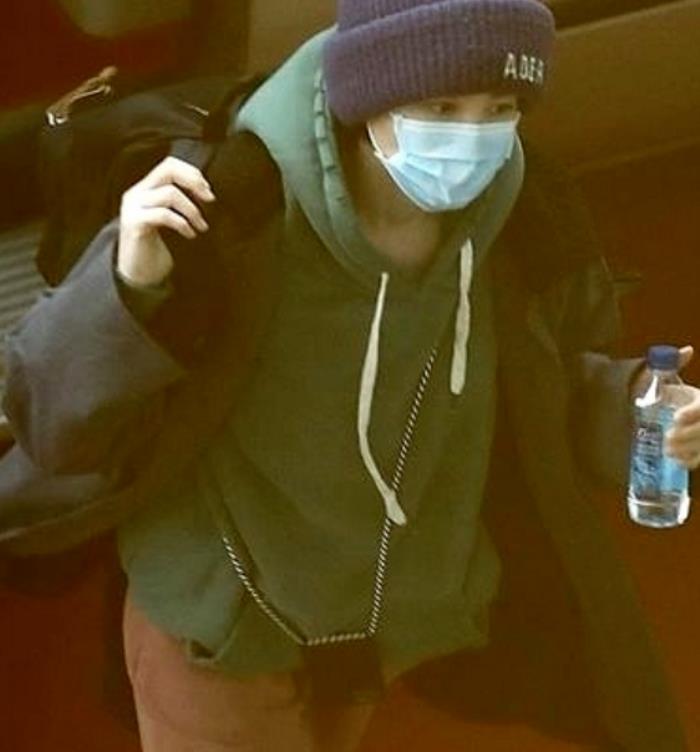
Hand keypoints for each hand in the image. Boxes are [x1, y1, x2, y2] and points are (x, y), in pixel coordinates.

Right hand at [117, 156, 215, 286]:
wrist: (138, 273)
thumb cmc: (158, 247)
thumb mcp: (169, 219)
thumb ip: (179, 203)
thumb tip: (208, 193)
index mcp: (145, 189)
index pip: (169, 164)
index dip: (192, 173)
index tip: (208, 191)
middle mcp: (136, 194)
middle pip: (168, 171)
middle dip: (194, 183)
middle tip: (210, 200)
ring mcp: (133, 208)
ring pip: (170, 194)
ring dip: (193, 210)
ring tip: (201, 226)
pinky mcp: (134, 224)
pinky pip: (164, 214)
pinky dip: (183, 223)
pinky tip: (190, 235)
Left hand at [666, 345, 699, 470]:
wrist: (685, 416)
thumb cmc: (681, 396)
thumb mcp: (677, 379)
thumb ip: (675, 363)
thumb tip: (687, 350)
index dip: (692, 412)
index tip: (676, 417)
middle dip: (687, 434)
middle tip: (667, 438)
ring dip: (689, 450)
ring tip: (668, 451)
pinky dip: (692, 461)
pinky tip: (678, 461)